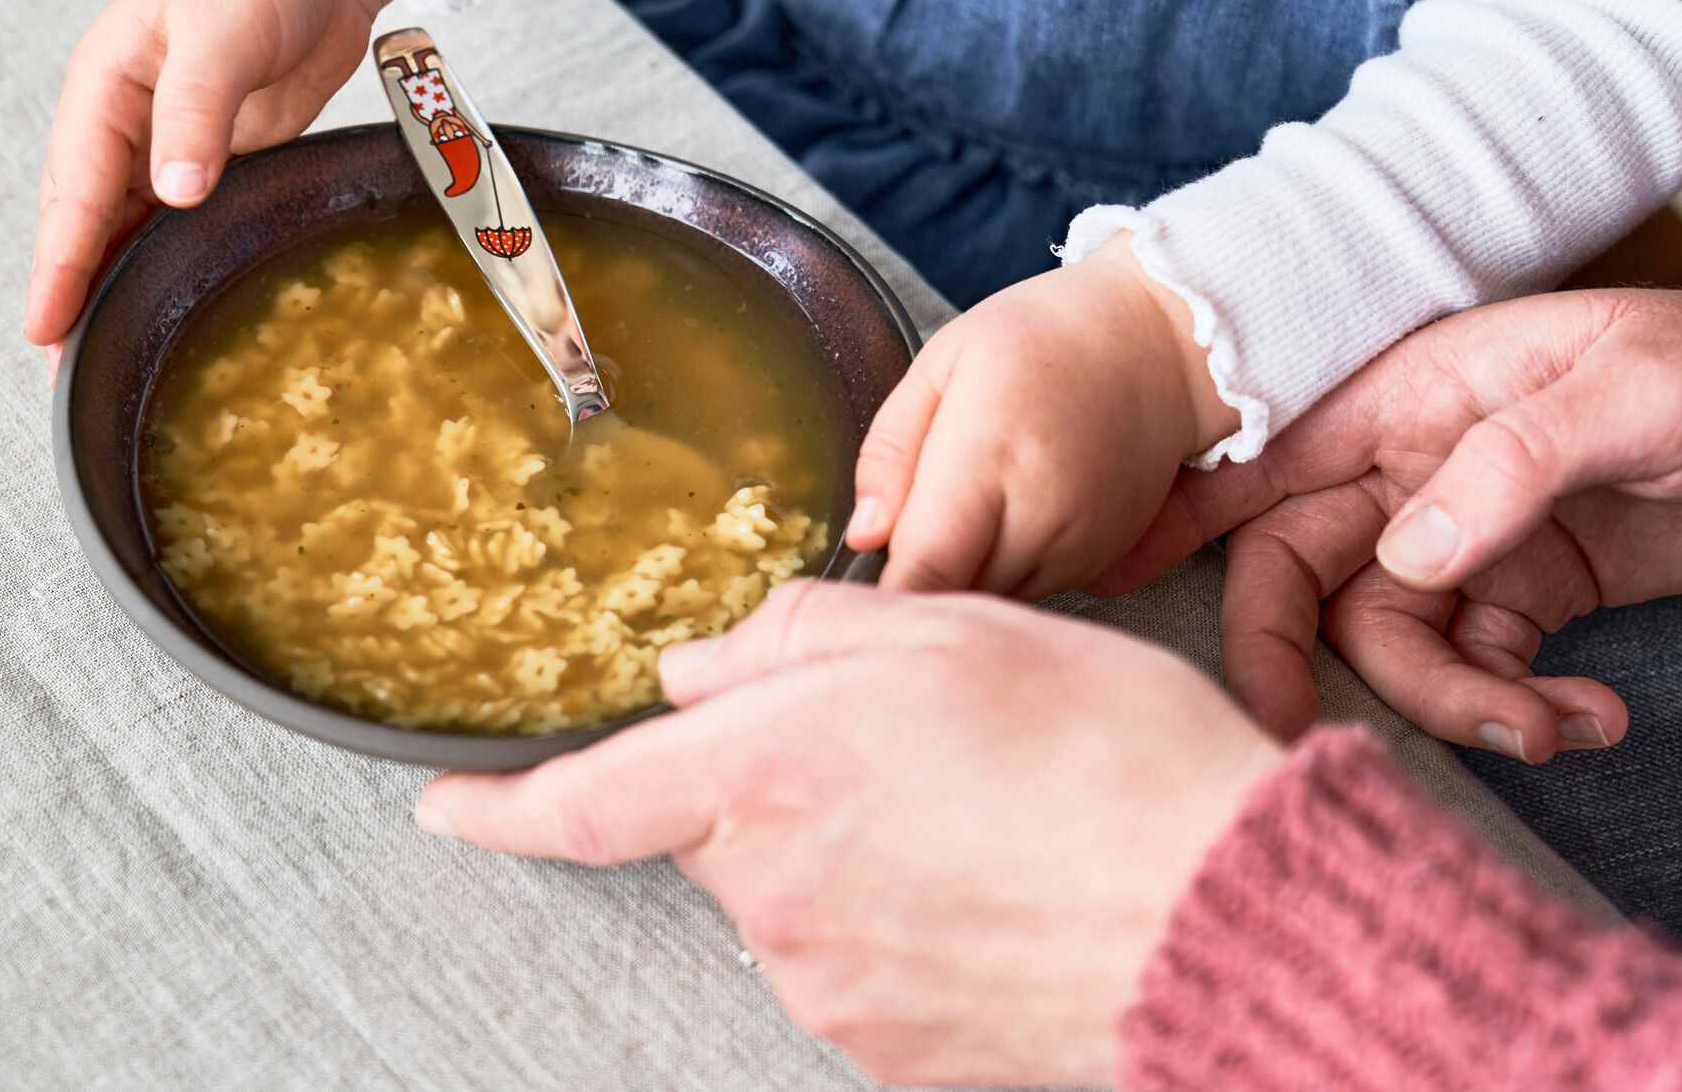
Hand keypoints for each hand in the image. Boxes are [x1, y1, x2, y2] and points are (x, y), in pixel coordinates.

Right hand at [22, 0, 455, 350]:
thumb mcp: (223, 28)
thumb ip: (197, 109)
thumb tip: (171, 191)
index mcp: (106, 84)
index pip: (71, 190)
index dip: (57, 263)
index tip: (43, 326)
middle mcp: (127, 119)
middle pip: (86, 222)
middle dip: (72, 294)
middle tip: (62, 380)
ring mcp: (171, 142)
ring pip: (129, 229)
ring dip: (117, 290)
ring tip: (103, 366)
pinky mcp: (219, 157)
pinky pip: (185, 223)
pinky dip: (170, 265)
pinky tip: (168, 310)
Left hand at [416, 583, 1279, 1087]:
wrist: (1236, 920)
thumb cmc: (1108, 757)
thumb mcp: (952, 632)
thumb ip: (801, 636)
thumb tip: (712, 667)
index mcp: (766, 774)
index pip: (581, 804)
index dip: (499, 805)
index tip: (445, 803)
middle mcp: (774, 896)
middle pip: (719, 827)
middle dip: (775, 779)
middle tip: (908, 738)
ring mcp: (832, 988)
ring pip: (795, 891)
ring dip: (854, 844)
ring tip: (988, 809)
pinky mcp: (894, 1049)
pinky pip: (860, 960)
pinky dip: (904, 914)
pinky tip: (999, 878)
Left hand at [842, 237, 1236, 596]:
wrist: (1158, 346)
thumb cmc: (1041, 340)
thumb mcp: (942, 364)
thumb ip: (891, 450)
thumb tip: (864, 534)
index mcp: (990, 457)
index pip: (925, 569)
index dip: (884, 593)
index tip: (858, 584)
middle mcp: (1041, 517)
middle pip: (950, 598)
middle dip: (916, 578)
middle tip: (908, 520)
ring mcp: (1078, 549)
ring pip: (988, 604)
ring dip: (961, 577)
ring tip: (963, 506)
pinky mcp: (1102, 565)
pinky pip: (1028, 596)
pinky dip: (1003, 573)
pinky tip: (1006, 517)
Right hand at [1101, 274, 1681, 760]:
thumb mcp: (1636, 389)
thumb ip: (1510, 464)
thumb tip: (1403, 559)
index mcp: (1413, 391)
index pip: (1265, 459)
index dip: (1178, 519)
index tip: (1109, 584)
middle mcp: (1419, 465)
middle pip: (1304, 574)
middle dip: (1294, 659)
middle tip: (1296, 741)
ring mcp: (1476, 535)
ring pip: (1393, 642)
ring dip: (1457, 704)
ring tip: (1554, 729)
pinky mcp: (1537, 597)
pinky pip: (1483, 670)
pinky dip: (1525, 710)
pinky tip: (1598, 717)